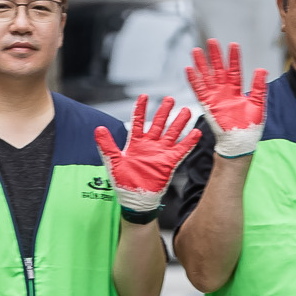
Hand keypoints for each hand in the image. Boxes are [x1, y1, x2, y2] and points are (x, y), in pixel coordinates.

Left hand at [95, 96, 202, 213]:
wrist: (135, 199)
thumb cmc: (123, 182)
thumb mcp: (113, 161)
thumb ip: (107, 145)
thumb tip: (99, 128)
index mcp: (135, 143)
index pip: (138, 121)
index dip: (141, 108)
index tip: (144, 96)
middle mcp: (150, 145)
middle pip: (158, 124)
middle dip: (164, 111)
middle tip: (170, 99)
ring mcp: (161, 153)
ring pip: (172, 133)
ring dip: (179, 123)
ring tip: (186, 111)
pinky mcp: (169, 162)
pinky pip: (181, 150)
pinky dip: (189, 142)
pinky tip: (196, 133)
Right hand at [185, 39, 268, 157]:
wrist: (240, 142)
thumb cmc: (250, 126)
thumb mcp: (258, 105)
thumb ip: (260, 87)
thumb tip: (262, 69)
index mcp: (237, 90)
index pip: (234, 70)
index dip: (233, 58)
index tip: (233, 45)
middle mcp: (225, 91)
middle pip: (218, 70)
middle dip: (215, 56)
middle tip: (211, 41)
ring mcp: (215, 97)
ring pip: (207, 77)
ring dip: (202, 65)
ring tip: (196, 50)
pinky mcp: (207, 105)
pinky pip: (199, 91)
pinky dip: (194, 81)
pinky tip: (189, 69)